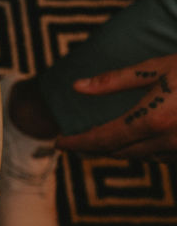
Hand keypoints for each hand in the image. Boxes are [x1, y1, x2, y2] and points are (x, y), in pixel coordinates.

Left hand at [55, 54, 176, 161]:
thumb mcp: (157, 68)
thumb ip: (115, 80)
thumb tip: (78, 87)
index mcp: (152, 119)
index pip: (104, 139)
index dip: (78, 143)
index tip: (59, 143)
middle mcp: (167, 140)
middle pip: (120, 152)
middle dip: (93, 149)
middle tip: (74, 142)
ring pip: (141, 157)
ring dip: (118, 151)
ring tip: (98, 142)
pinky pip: (161, 157)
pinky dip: (142, 151)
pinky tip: (134, 141)